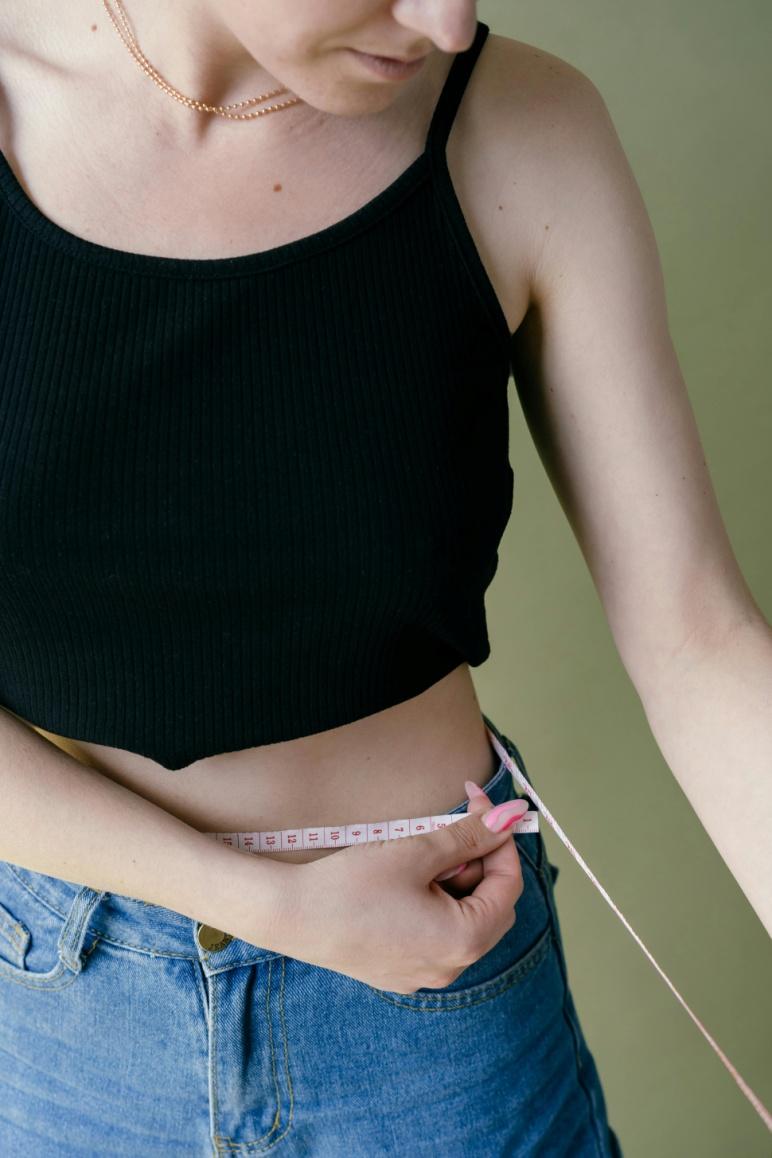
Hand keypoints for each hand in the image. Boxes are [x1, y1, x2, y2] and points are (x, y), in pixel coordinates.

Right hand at [265, 797, 528, 994]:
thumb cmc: (353, 884)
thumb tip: (509, 818)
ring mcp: (422, 976)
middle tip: (450, 828)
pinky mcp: (398, 972)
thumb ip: (469, 836)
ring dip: (453, 882)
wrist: (290, 916)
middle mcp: (450, 969)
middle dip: (478, 862)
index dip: (500, 841)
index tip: (485, 809)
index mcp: (464, 941)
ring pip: (462, 920)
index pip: (508, 885)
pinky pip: (434, 936)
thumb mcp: (418, 851)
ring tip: (418, 856)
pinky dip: (432, 904)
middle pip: (489, 906)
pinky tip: (401, 883)